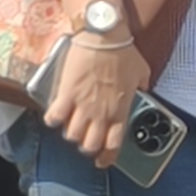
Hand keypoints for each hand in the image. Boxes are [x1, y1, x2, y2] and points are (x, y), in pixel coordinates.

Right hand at [43, 30, 149, 166]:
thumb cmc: (124, 50)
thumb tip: (143, 88)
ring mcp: (82, 105)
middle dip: (86, 146)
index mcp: (120, 110)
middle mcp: (101, 113)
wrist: (104, 35)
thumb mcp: (141, 71)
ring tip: (69, 124)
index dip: (106, 157)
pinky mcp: (66, 93)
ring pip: (72, 135)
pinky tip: (54, 115)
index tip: (102, 160)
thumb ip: (142, 85)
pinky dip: (52, 120)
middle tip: (84, 138)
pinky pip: (54, 117)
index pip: (114, 144)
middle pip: (89, 145)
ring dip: (70, 132)